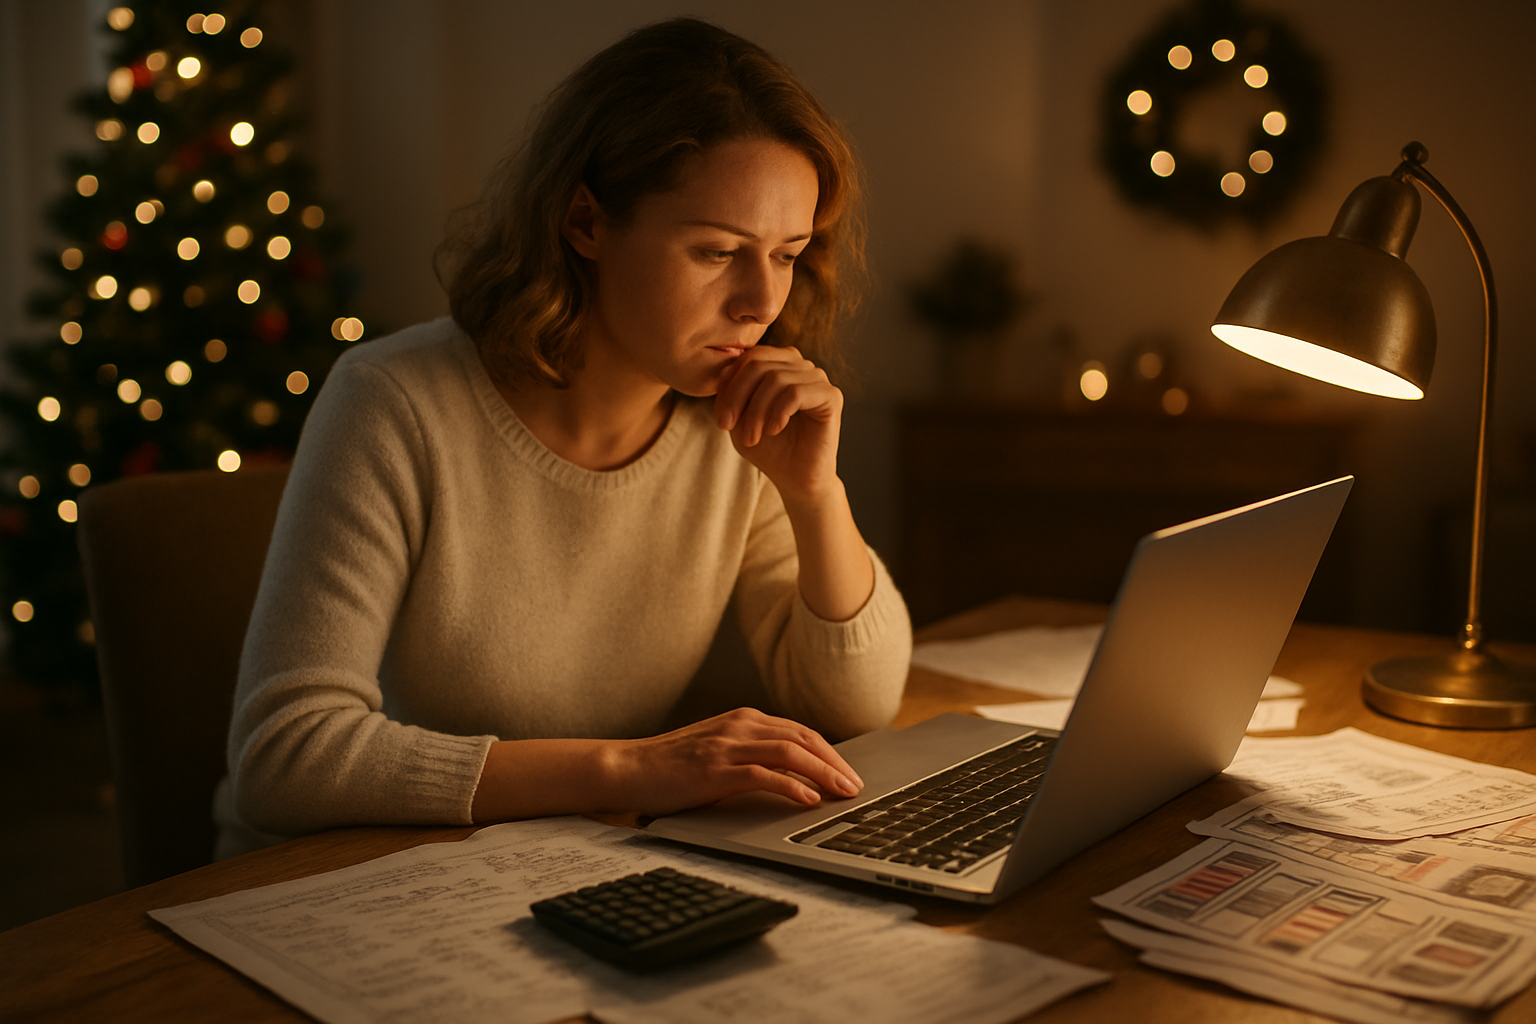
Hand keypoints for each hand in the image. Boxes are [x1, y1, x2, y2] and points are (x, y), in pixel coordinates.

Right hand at [609, 707, 864, 816]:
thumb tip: (793, 776)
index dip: (829, 752)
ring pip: (790, 752)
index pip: (799, 731)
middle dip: (834, 763)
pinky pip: (762, 775)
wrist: (629, 768)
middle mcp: (740, 726)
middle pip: (802, 738)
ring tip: (842, 792)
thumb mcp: (718, 752)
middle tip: (855, 786)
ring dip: (822, 773)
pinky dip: (790, 786)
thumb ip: (751, 755)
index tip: (848, 773)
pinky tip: (807, 799)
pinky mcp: (715, 769)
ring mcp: (727, 746)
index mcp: (743, 720)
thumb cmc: (672, 766)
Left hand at [713, 345, 842, 501]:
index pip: (749, 358)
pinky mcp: (831, 396)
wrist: (797, 480)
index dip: (729, 385)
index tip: (722, 420)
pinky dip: (778, 413)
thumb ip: (730, 393)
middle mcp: (800, 366)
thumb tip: (725, 371)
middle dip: (738, 397)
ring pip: (776, 378)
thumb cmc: (769, 449)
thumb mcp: (738, 419)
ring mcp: (818, 378)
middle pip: (759, 364)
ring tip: (752, 437)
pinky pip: (795, 393)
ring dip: (756, 411)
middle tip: (729, 427)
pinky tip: (774, 430)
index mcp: (780, 364)